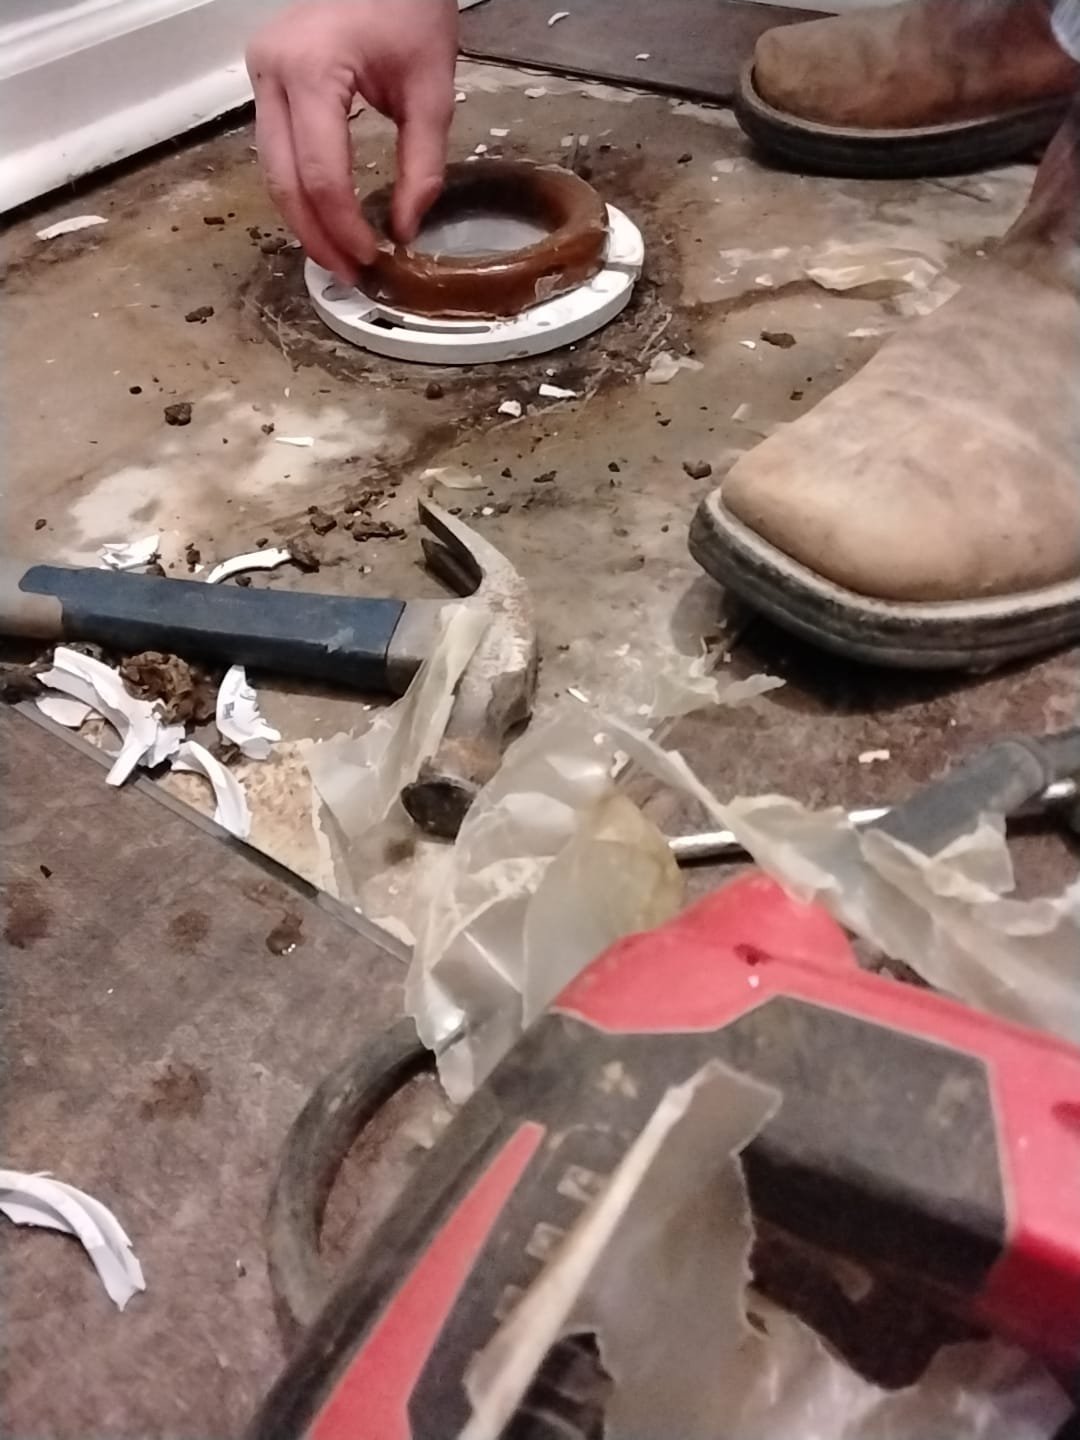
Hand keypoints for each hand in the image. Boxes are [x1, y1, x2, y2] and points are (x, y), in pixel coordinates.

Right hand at [247, 0, 457, 280]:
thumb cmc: (407, 4)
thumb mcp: (431, 89)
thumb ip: (422, 165)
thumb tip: (406, 229)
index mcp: (311, 69)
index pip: (322, 174)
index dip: (344, 227)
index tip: (372, 259)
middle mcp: (273, 72)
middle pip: (284, 181)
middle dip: (317, 237)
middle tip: (351, 276)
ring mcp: (262, 75)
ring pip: (273, 172)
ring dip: (305, 221)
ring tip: (341, 257)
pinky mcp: (267, 81)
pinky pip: (277, 152)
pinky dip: (300, 191)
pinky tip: (326, 220)